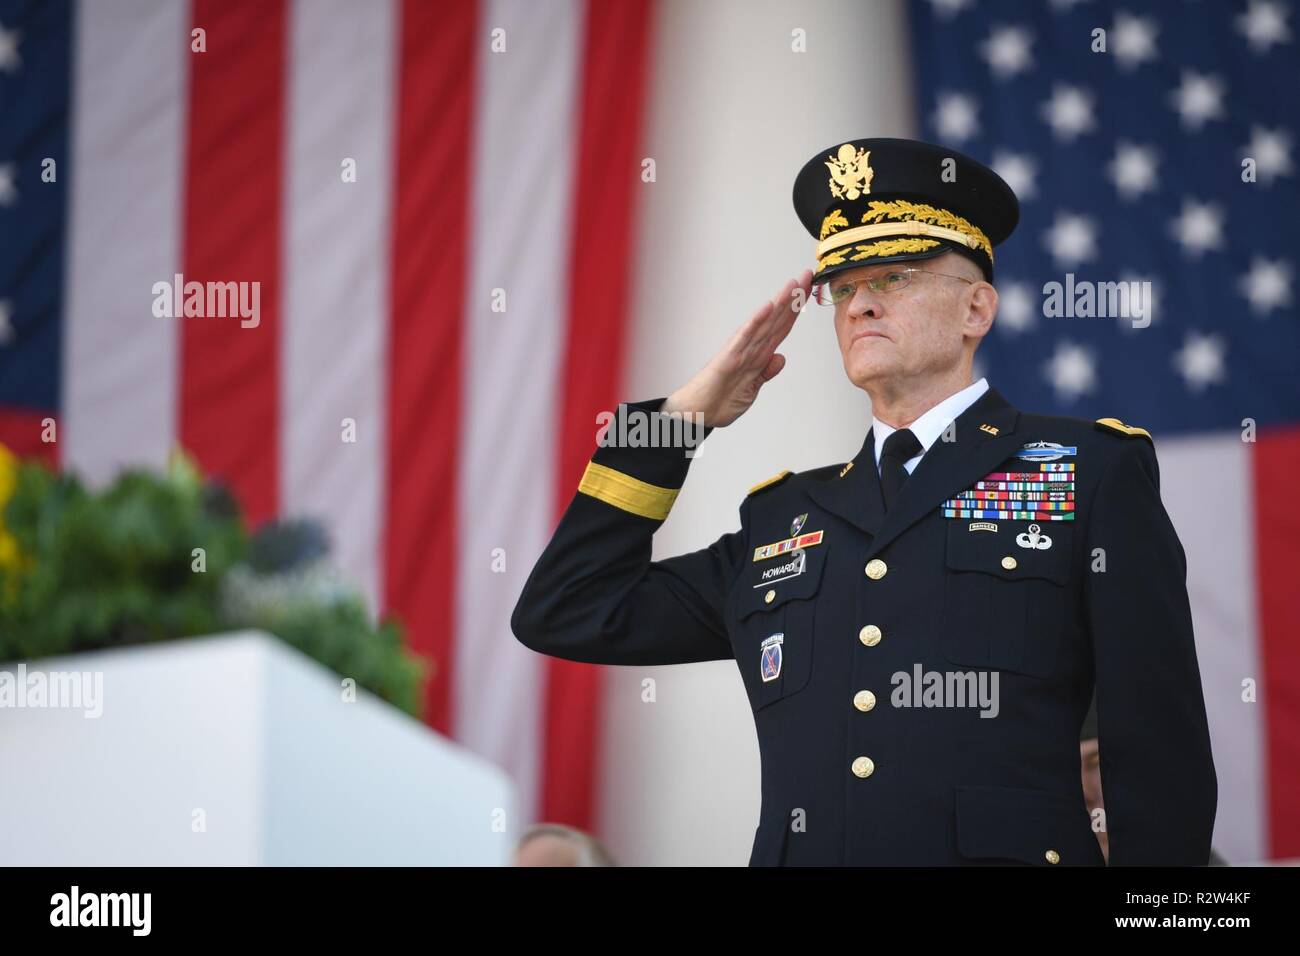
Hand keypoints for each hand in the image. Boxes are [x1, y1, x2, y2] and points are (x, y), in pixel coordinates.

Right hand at [662, 270, 811, 427]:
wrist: (699, 413)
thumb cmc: (720, 399)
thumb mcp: (753, 388)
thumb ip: (766, 372)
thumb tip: (780, 358)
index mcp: (758, 354)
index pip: (782, 326)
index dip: (796, 309)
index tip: (808, 291)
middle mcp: (751, 347)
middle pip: (777, 318)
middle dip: (793, 298)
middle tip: (808, 275)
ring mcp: (741, 350)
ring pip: (765, 322)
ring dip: (780, 303)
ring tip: (793, 284)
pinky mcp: (729, 357)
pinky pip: (744, 337)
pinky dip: (756, 322)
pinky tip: (767, 307)